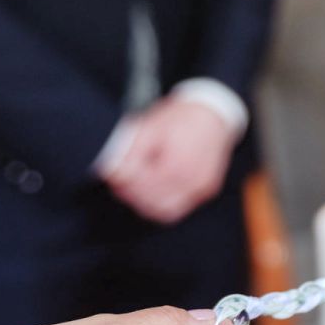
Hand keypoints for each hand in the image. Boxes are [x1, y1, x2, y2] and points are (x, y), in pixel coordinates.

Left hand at [105, 98, 236, 224]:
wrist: (213, 113)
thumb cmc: (181, 116)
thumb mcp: (151, 127)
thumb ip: (131, 151)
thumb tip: (114, 170)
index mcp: (177, 163)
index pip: (143, 185)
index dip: (124, 183)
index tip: (112, 177)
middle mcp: (193, 180)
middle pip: (153, 203)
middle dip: (132, 196)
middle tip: (119, 185)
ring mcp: (201, 188)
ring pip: (166, 212)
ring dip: (145, 204)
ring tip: (133, 189)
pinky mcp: (206, 191)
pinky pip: (179, 207)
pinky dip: (162, 203)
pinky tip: (152, 192)